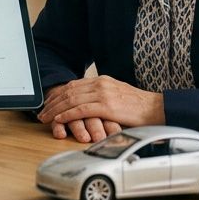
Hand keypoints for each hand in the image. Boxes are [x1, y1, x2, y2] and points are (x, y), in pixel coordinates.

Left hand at [36, 77, 161, 140]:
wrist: (156, 108)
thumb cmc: (139, 106)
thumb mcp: (117, 96)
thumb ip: (102, 96)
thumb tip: (89, 104)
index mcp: (102, 80)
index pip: (73, 85)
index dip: (58, 94)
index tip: (48, 103)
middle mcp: (100, 84)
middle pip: (68, 91)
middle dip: (52, 102)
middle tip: (42, 112)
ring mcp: (103, 94)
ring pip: (71, 100)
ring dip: (55, 109)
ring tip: (45, 117)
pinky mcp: (106, 106)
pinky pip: (81, 110)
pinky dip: (67, 114)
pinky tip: (59, 119)